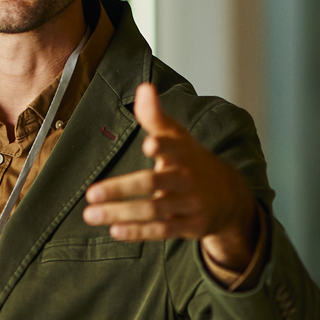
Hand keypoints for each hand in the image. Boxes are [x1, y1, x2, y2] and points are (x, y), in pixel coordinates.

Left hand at [83, 83, 260, 273]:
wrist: (229, 196)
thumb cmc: (192, 161)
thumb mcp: (178, 137)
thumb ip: (156, 116)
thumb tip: (143, 88)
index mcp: (183, 153)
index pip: (173, 147)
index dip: (163, 147)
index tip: (149, 145)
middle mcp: (188, 178)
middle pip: (154, 183)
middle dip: (122, 188)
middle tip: (91, 193)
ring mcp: (190, 204)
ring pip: (153, 210)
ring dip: (121, 213)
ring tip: (90, 214)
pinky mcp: (190, 226)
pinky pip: (162, 230)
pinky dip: (138, 231)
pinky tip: (114, 230)